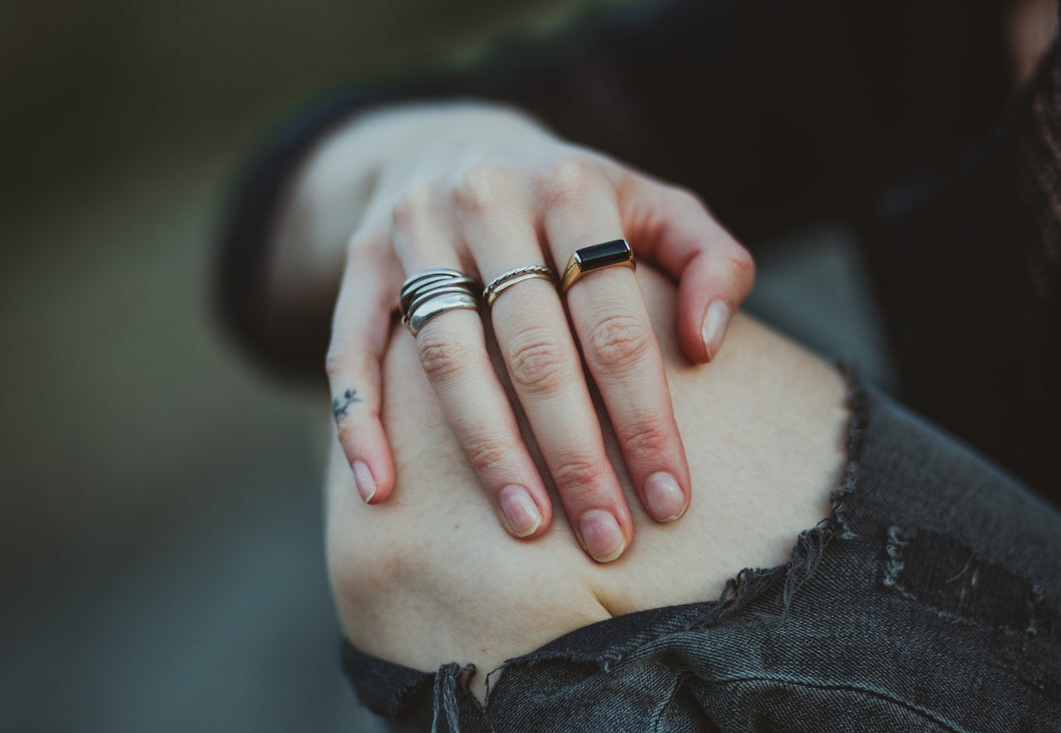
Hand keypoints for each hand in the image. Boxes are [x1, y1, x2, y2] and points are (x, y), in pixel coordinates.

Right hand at [323, 103, 753, 561]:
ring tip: (526, 527)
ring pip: (450, 358)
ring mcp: (416, 231)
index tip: (670, 500)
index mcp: (572, 187)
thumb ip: (710, 260)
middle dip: (576, 457)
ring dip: (489, 452)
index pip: (615, 324)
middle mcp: (489, 201)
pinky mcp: (362, 261)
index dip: (645, 420)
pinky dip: (360, 420)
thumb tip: (706, 344)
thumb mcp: (658, 206)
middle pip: (535, 351)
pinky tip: (382, 491)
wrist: (464, 144)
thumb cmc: (580, 202)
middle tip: (605, 540)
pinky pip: (351, 347)